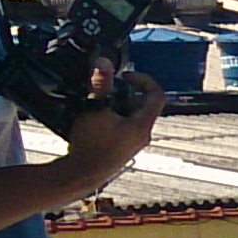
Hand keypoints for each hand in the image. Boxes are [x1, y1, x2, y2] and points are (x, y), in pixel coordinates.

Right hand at [56, 73, 162, 191]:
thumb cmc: (90, 144)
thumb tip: (104, 61)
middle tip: (108, 89)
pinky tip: (94, 120)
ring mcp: (132, 145)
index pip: (156, 95)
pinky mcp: (121, 151)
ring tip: (98, 104)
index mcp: (142, 125)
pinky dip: (111, 120)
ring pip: (131, 118)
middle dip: (125, 93)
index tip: (125, 76)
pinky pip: (122, 129)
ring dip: (117, 107)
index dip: (143, 80)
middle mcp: (142, 136)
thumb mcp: (95, 109)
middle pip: (142, 106)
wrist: (81, 176)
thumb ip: (101, 84)